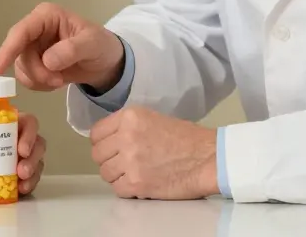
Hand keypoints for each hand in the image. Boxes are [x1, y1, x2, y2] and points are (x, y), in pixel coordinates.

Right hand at [0, 2, 124, 91]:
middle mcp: (35, 29)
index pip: (21, 31)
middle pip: (19, 54)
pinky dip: (39, 84)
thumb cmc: (101, 46)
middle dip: (36, 71)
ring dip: (39, 80)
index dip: (8, 49)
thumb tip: (48, 60)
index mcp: (46, 16)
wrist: (106, 63)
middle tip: (58, 81)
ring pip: (21, 68)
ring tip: (61, 81)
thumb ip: (72, 50)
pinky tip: (56, 81)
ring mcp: (33, 46)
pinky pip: (26, 77)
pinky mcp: (34, 62)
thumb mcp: (92, 44)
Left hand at [0, 114, 47, 194]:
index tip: (21, 150)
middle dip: (32, 158)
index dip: (29, 134)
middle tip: (21, 171)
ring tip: (22, 183)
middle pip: (37, 143)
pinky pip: (33, 177)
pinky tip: (21, 189)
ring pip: (37, 160)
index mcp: (9, 124)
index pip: (28, 122)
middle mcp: (20, 138)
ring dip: (33, 172)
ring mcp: (24, 157)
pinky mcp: (23, 174)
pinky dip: (30, 184)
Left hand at [91, 106, 217, 199]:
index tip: (110, 148)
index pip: (96, 133)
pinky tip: (140, 183)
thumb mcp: (153, 118)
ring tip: (133, 173)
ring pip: (105, 173)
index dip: (102, 142)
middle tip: (123, 163)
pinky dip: (126, 189)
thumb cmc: (187, 139)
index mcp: (130, 117)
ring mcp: (130, 161)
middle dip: (109, 160)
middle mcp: (126, 137)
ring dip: (117, 175)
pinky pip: (117, 189)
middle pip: (98, 154)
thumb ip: (128, 126)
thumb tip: (110, 139)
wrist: (208, 158)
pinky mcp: (136, 183)